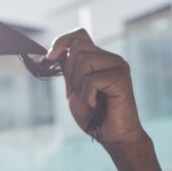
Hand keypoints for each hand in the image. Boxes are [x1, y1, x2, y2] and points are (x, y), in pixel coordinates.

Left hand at [46, 28, 146, 150]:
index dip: (62, 41)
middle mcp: (110, 58)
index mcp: (98, 59)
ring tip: (90, 99)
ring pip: (83, 61)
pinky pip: (91, 80)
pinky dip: (87, 96)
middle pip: (77, 48)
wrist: (112, 135)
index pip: (79, 35)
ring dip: (79, 86)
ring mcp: (118, 65)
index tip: (50, 57)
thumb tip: (54, 53)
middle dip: (70, 73)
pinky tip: (96, 105)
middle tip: (81, 93)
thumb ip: (69, 69)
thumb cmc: (94, 115)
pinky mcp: (121, 77)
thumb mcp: (74, 88)